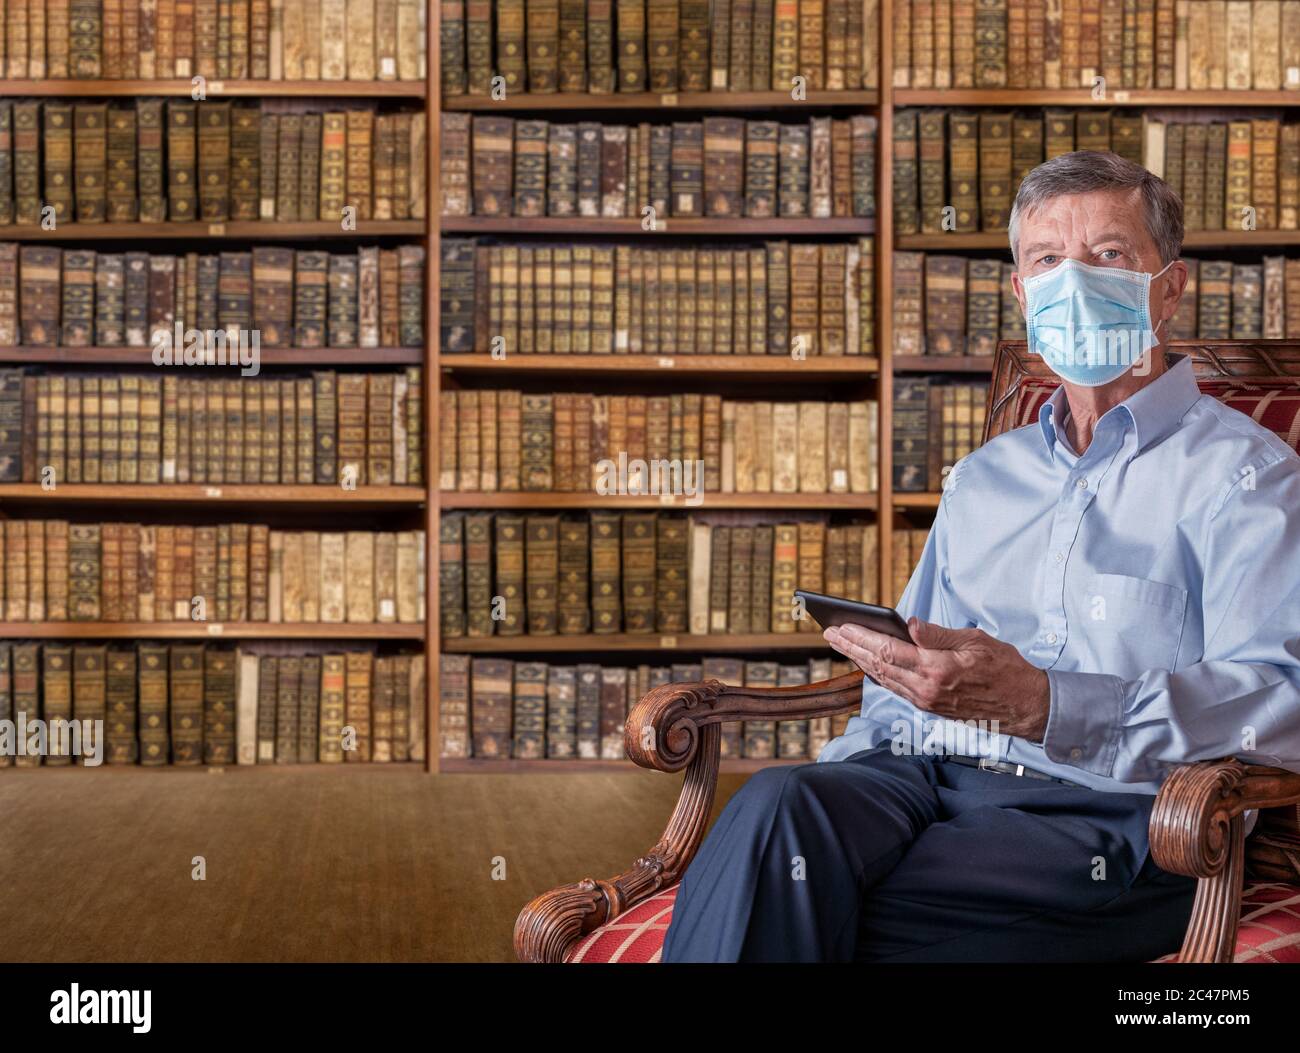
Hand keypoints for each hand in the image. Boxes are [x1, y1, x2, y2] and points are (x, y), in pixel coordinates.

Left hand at [823, 618, 1050, 741]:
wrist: (1025, 707)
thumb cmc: (1005, 669)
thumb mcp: (975, 642)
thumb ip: (939, 634)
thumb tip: (909, 624)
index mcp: (937, 670)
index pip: (888, 651)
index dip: (861, 638)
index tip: (841, 626)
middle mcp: (926, 689)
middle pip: (878, 667)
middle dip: (851, 648)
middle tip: (830, 633)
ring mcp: (926, 701)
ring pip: (884, 679)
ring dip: (860, 661)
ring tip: (842, 644)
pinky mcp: (930, 707)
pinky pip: (896, 688)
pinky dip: (878, 674)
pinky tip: (868, 664)